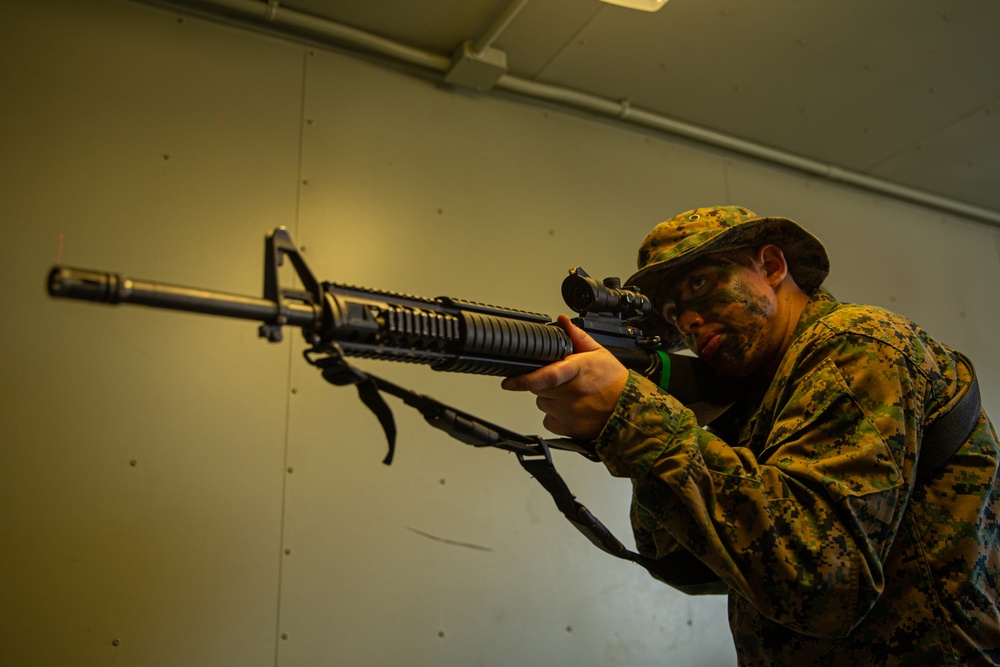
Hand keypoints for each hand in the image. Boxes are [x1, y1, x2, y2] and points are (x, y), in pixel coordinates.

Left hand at [500, 315, 628, 439]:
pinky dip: (555, 416)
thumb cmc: (615, 383)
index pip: (546, 375)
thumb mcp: (599, 354)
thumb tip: (562, 321)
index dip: (524, 379)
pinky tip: (571, 410)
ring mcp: (568, 413)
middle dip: (544, 383)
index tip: (508, 381)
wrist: (630, 412)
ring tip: (572, 396)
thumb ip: (577, 337)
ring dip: (550, 399)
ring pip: (542, 403)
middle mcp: (571, 393)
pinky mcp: (567, 429)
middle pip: (538, 387)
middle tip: (562, 381)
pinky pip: (548, 420)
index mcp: (577, 371)